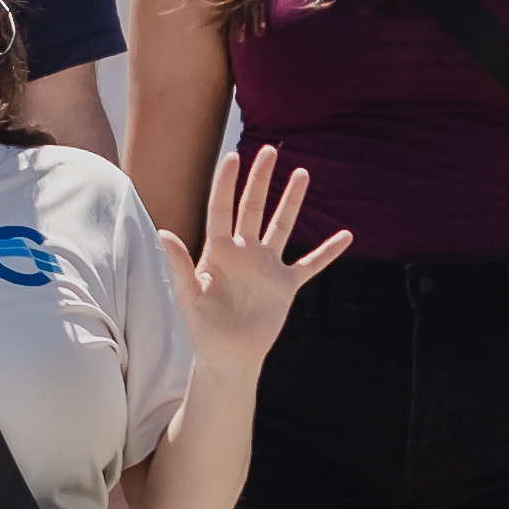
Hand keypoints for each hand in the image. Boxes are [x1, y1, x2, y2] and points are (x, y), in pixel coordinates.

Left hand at [179, 145, 350, 363]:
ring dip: (292, 201)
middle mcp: (244, 252)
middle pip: (253, 208)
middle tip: (269, 152)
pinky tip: (345, 236)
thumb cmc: (203, 328)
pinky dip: (328, 252)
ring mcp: (267, 267)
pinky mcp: (285, 286)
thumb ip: (179, 265)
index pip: (222, 209)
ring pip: (282, 226)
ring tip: (302, 174)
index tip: (233, 157)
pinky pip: (310, 264)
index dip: (226, 183)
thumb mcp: (188, 295)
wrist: (228, 356)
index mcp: (219, 251)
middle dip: (260, 180)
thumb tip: (163, 233)